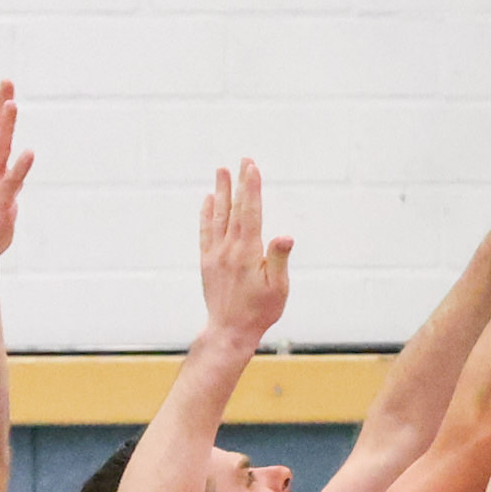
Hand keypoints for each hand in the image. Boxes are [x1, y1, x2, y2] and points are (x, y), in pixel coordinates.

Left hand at [196, 160, 292, 344]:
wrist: (229, 331)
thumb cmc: (259, 311)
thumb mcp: (278, 288)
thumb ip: (279, 259)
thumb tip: (284, 236)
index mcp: (247, 252)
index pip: (250, 212)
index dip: (251, 188)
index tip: (252, 168)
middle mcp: (228, 249)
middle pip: (234, 209)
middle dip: (238, 183)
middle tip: (241, 160)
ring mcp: (215, 255)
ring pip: (217, 216)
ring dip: (220, 192)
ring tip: (221, 171)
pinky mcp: (207, 262)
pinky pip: (206, 231)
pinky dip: (207, 214)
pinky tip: (208, 200)